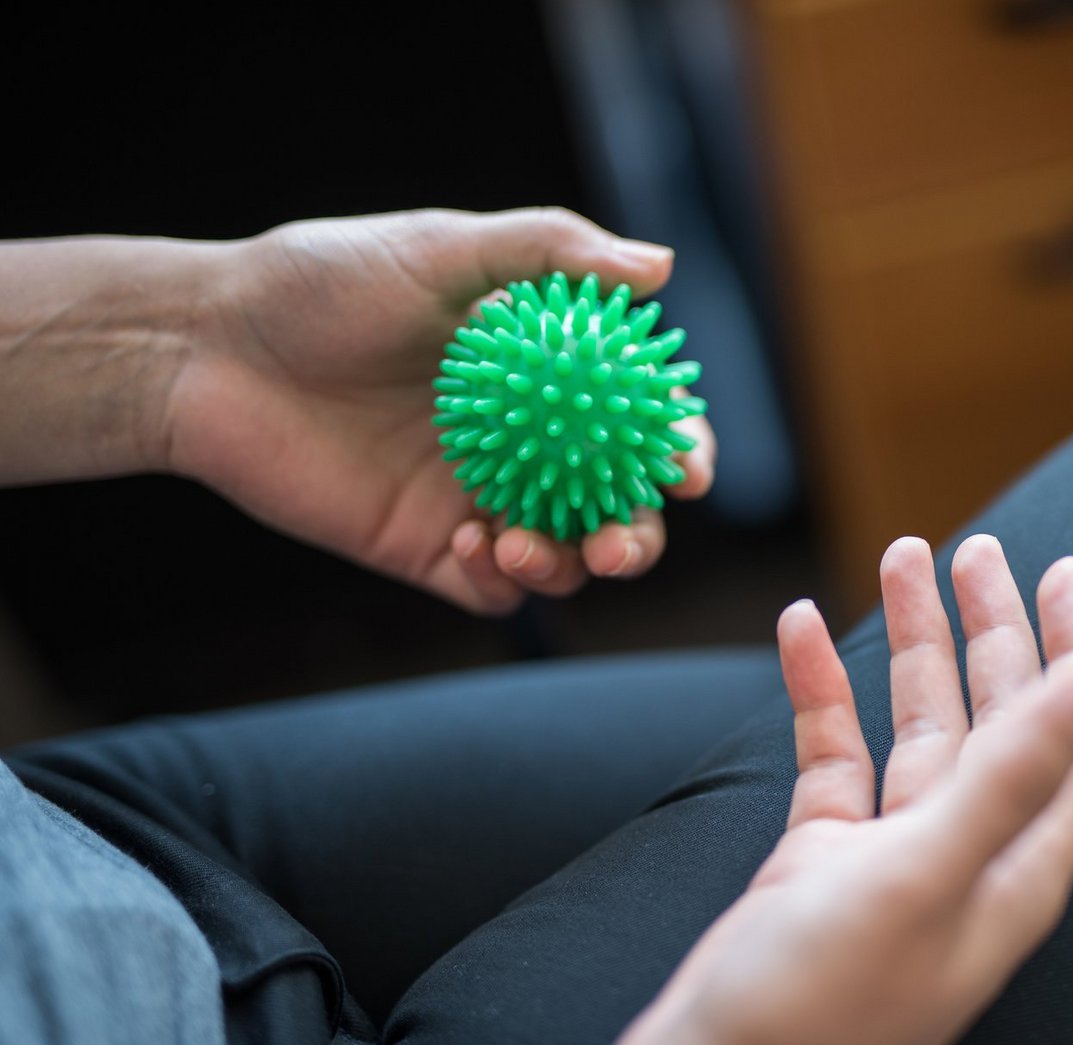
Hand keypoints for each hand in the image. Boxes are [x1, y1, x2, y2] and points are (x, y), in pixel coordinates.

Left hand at [167, 208, 715, 612]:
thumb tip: (661, 267)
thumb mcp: (442, 248)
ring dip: (573, 564)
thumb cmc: (324, 283)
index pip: (635, 420)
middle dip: (638, 533)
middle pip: (615, 505)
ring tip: (534, 544)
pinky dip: (505, 582)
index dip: (676, 445)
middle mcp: (523, 442)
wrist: (208, 351)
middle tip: (620, 540)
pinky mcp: (426, 547)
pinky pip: (491, 589)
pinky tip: (479, 546)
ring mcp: (477, 497)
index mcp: (542, 376)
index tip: (686, 465)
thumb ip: (551, 252)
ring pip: (565, 557)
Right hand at [615, 535, 1072, 1044]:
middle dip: (991, 627)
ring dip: (909, 643)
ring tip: (901, 559)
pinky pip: (834, 752)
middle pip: (1000, 714)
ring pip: (917, 723)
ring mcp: (894, 852)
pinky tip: (799, 629)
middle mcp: (969, 852)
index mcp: (1019, 862)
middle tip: (976, 548)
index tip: (1066, 569)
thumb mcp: (926, 875)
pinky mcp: (825, 854)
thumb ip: (1015, 774)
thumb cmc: (824, 1003)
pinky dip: (821, 690)